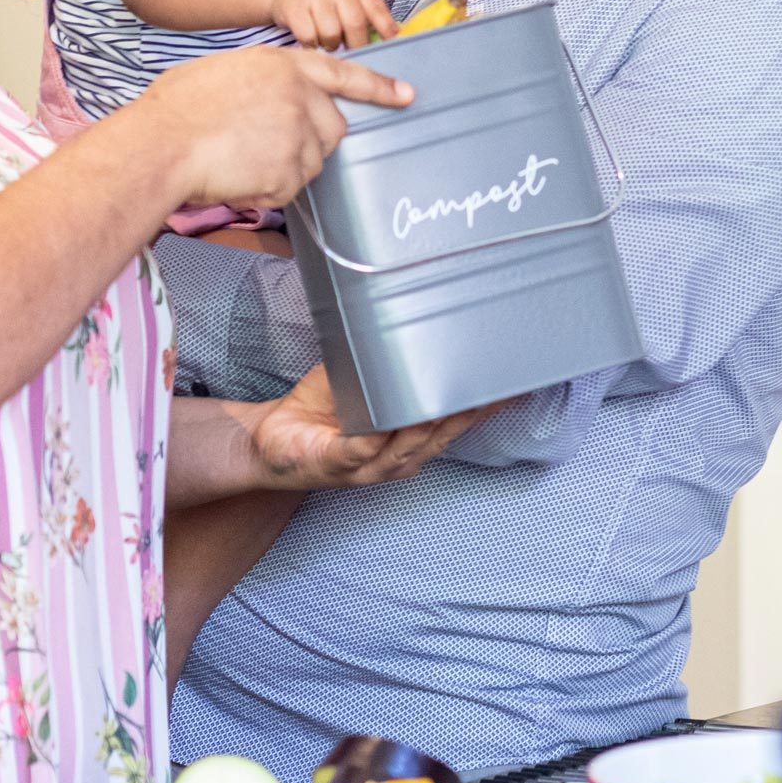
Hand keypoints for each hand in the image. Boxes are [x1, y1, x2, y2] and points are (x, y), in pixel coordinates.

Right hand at [136, 46, 412, 211]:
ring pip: (312, 160)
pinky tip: (238, 174)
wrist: (162, 144)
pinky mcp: (291, 172)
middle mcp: (301, 98)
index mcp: (285, 66)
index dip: (378, 86)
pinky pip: (291, 187)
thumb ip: (265, 79)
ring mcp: (299, 135)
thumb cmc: (178, 107)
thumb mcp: (228, 70)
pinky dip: (268, 188)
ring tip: (240, 156)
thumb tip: (273, 95)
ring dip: (285, 165)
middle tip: (266, 143)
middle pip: (332, 127)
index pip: (345, 74)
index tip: (406, 95)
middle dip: (310, 139)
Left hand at [243, 365, 496, 489]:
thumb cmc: (318, 410)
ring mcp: (371, 466)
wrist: (268, 441)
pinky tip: (393, 418)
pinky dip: (380, 433)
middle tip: (495, 381)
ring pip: (410, 443)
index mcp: (411, 442)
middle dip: (470, 408)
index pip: (455, 422)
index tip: (513, 382)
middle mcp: (399, 459)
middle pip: (442, 433)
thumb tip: (410, 316)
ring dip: (431, 419)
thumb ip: (386, 362)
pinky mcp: (338, 465)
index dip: (485, 405)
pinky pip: (364, 448)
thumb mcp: (359, 380)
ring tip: (454, 393)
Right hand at [268, 0, 397, 50]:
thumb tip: (390, 41)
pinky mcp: (295, 7)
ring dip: (331, 45)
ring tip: (328, 42)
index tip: (390, 45)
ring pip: (331, 34)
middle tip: (352, 52)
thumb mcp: (347, 0)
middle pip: (355, 23)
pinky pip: (309, 37)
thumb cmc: (324, 2)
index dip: (385, 27)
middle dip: (356, 44)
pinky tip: (311, 41)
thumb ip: (366, 16)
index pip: (376, 7)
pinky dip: (311, 45)